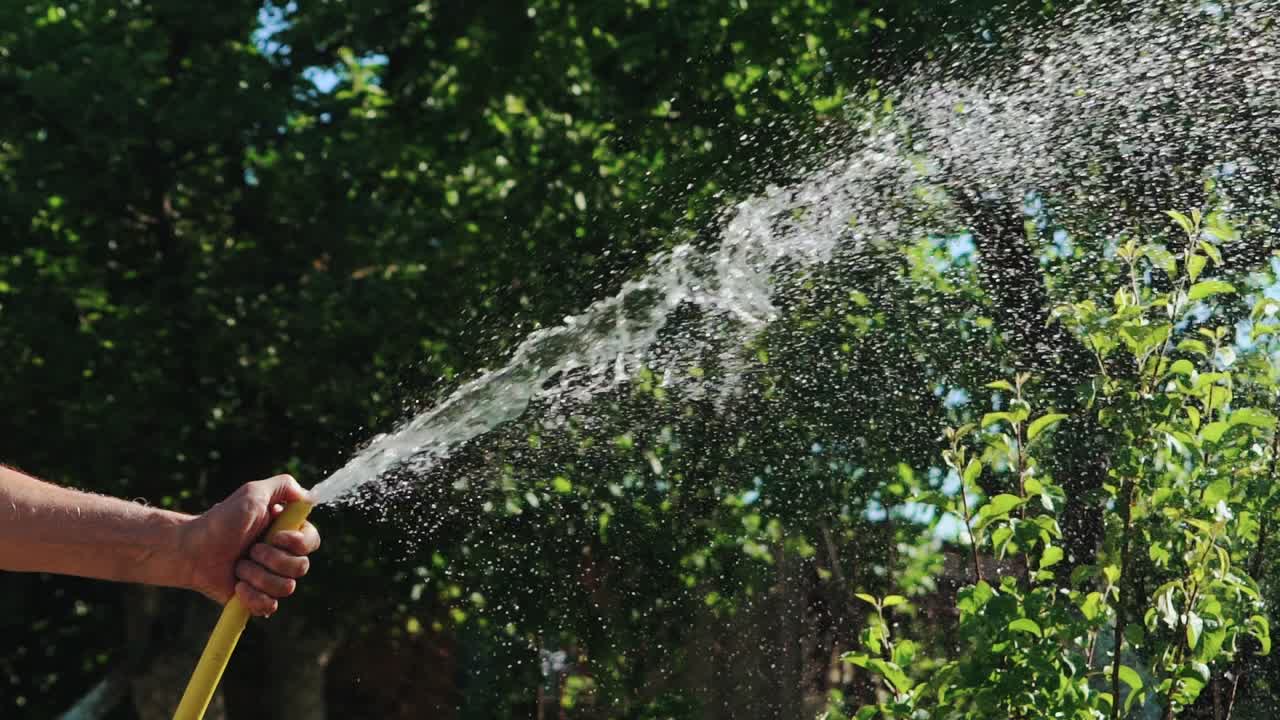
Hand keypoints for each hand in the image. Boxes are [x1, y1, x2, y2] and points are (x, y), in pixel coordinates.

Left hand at [180, 475, 320, 615]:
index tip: (274, 536)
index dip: (298, 543)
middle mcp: (282, 556)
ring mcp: (270, 578)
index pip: (312, 542)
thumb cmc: (220, 520)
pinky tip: (237, 586)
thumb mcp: (253, 493)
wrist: (192, 550)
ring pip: (286, 587)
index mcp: (285, 533)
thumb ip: (284, 486)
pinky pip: (271, 606)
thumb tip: (310, 496)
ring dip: (258, 575)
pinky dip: (253, 596)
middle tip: (250, 550)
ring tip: (238, 567)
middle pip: (301, 567)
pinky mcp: (257, 598)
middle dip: (272, 559)